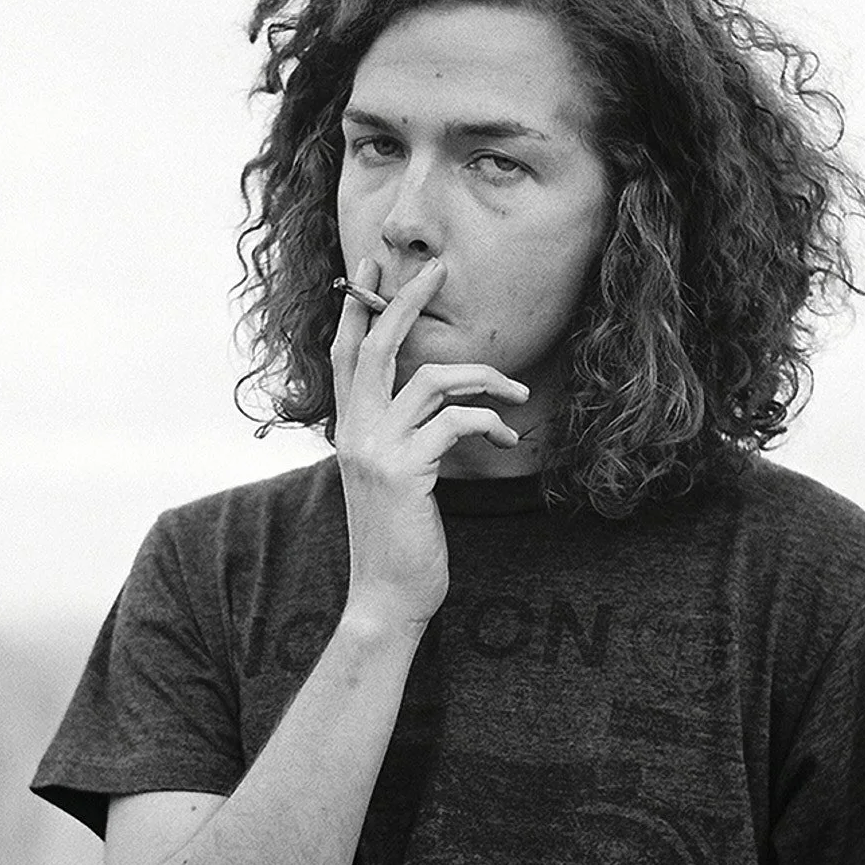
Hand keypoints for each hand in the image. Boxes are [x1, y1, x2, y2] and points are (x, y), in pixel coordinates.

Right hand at [330, 255, 528, 639]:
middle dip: (406, 300)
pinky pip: (455, 421)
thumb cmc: (398, 539)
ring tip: (519, 392)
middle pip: (376, 345)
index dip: (357, 308)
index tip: (372, 267)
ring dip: (484, 378)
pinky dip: (490, 424)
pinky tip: (508, 444)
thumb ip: (401, 436)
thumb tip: (436, 405)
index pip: (346, 353)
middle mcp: (352, 432)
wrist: (386, 597)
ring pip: (428, 380)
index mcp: (348, 429)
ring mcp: (375, 450)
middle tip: (437, 268)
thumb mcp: (393, 477)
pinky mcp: (404, 471)